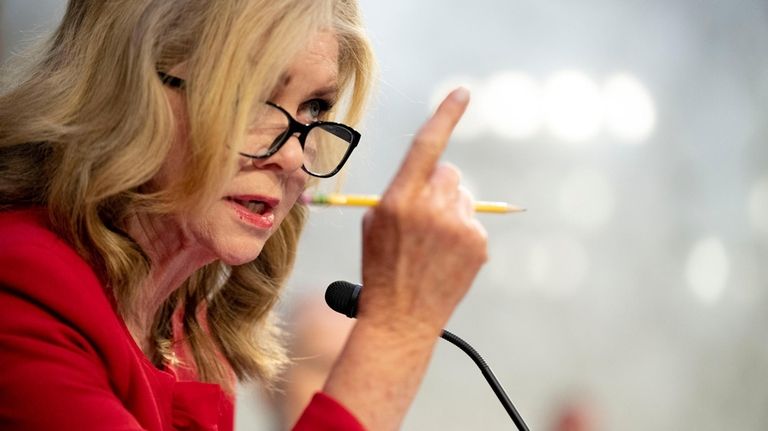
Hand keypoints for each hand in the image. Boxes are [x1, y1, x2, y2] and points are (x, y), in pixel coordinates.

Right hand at [357, 88, 487, 335]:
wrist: (401, 319)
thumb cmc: (380, 269)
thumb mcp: (375, 224)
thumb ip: (401, 192)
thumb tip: (432, 173)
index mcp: (401, 198)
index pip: (427, 145)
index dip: (445, 115)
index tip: (463, 92)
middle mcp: (433, 208)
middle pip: (449, 172)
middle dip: (438, 186)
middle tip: (424, 217)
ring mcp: (459, 226)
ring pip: (462, 197)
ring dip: (450, 210)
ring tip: (432, 245)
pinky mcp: (478, 244)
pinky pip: (472, 222)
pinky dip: (462, 233)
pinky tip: (445, 257)